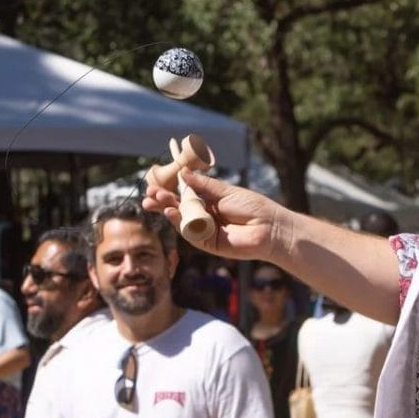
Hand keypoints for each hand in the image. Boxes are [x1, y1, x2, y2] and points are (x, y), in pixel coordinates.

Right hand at [144, 169, 283, 260]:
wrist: (270, 227)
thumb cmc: (252, 206)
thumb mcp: (225, 191)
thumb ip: (203, 185)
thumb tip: (183, 174)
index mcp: (209, 201)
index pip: (184, 195)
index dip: (169, 190)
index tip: (155, 184)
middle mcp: (204, 215)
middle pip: (178, 208)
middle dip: (162, 202)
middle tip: (148, 194)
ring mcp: (204, 230)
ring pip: (181, 221)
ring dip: (167, 211)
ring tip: (155, 201)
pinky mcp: (207, 243)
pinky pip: (189, 233)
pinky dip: (179, 223)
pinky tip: (171, 212)